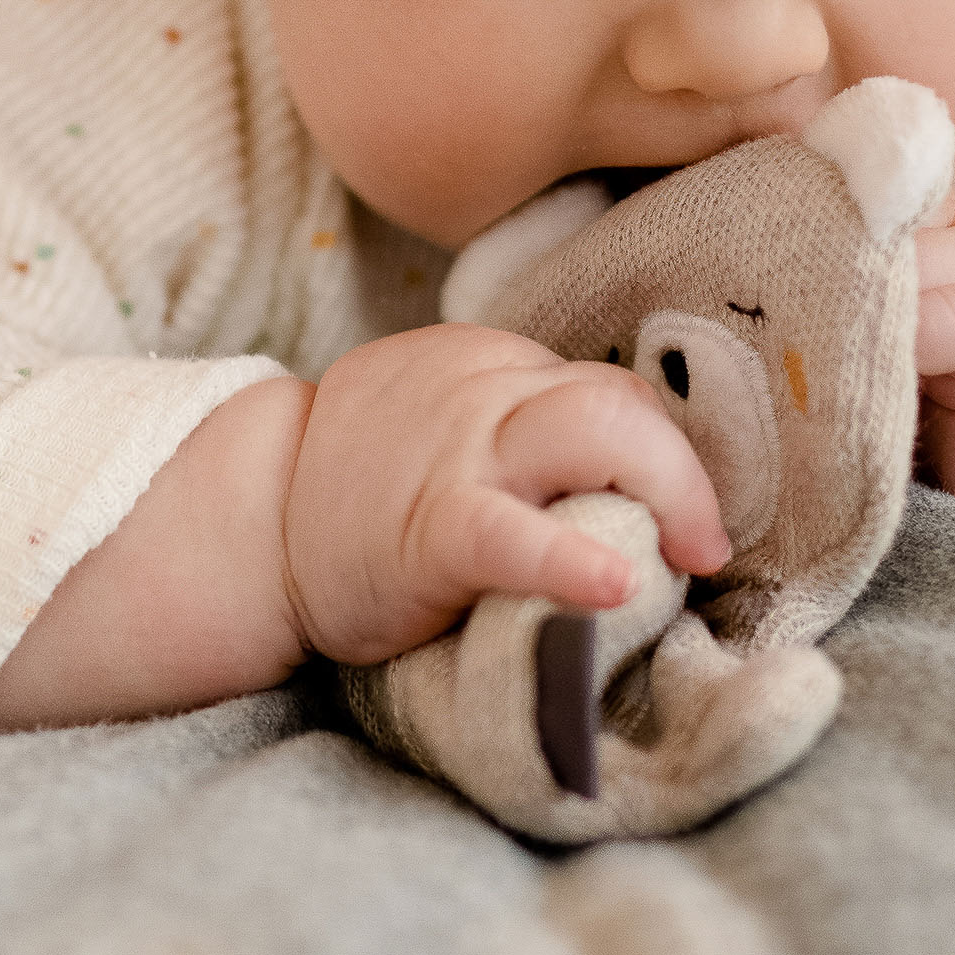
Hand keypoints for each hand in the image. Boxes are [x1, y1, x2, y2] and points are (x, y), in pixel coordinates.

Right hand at [0, 327, 728, 733]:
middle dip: (683, 471)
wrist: (249, 523)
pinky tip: (614, 585)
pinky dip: (572, 556)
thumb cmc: (367, 496)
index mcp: (496, 370)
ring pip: (591, 429)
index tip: (691, 515)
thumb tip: (634, 487)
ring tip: (688, 559)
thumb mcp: (452, 436)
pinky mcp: (431, 524)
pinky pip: (513, 530)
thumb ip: (527, 442)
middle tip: (705, 544)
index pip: (607, 390)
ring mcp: (459, 450)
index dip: (665, 453)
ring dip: (665, 491)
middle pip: (615, 399)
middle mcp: (487, 390)